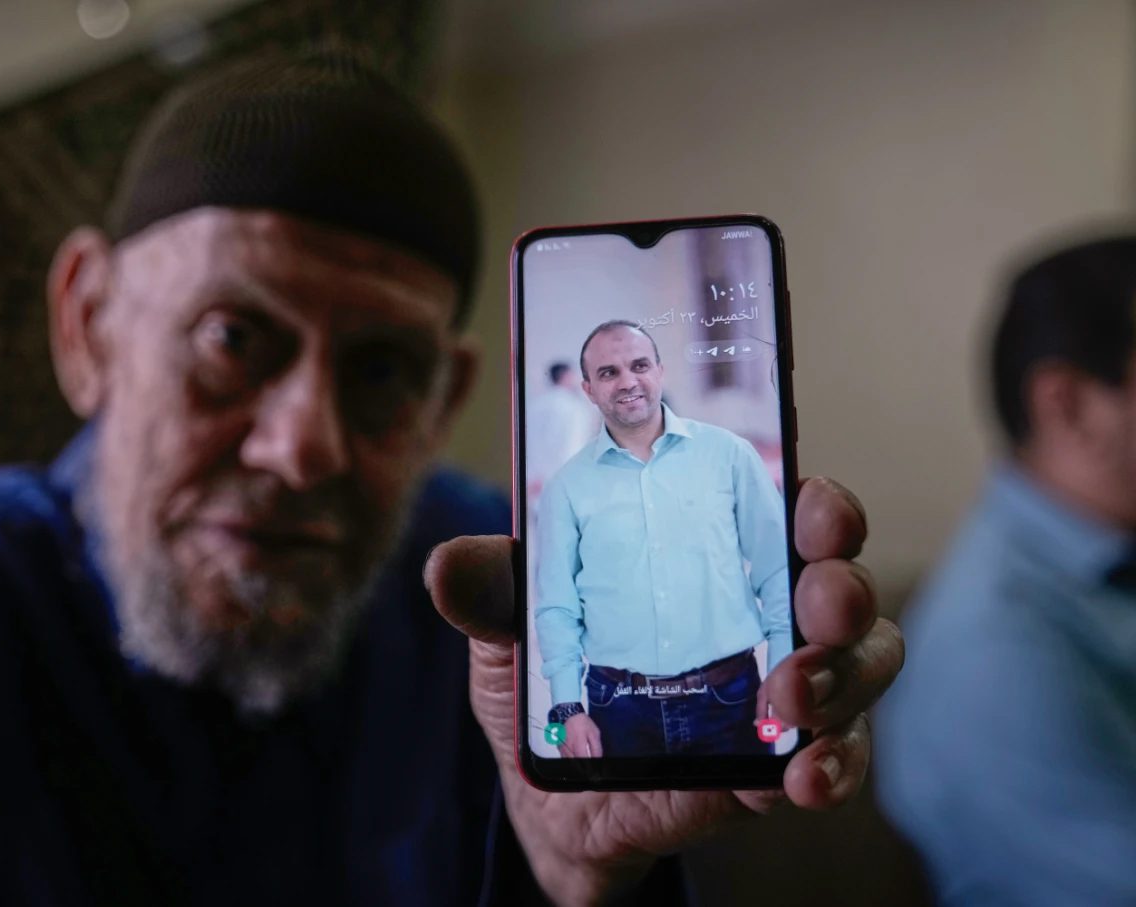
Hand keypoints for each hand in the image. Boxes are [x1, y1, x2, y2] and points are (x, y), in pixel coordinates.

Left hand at [424, 477, 902, 906]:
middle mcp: (760, 619)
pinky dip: (828, 766)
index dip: (816, 503)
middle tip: (817, 602)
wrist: (547, 804)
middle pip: (840, 587)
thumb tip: (447, 567)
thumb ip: (492, 593)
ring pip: (861, 670)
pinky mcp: (769, 769)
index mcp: (708, 562)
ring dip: (843, 677)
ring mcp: (778, 697)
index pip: (784, 514)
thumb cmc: (548, 690)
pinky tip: (794, 775)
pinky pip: (832, 763)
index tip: (810, 502)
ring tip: (792, 697)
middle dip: (843, 584)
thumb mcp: (511, 631)